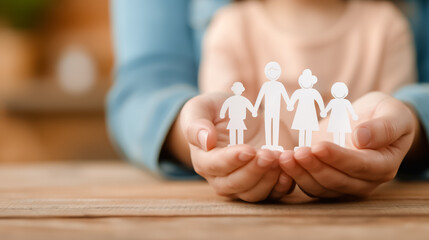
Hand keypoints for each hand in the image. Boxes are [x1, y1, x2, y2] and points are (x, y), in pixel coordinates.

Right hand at [179, 93, 294, 201]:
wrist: (238, 114)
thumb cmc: (216, 110)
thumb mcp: (202, 108)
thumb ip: (196, 124)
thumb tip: (205, 140)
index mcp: (203, 160)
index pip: (214, 166)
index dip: (230, 161)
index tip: (247, 150)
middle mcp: (221, 177)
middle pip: (235, 185)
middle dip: (253, 172)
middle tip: (267, 154)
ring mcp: (244, 182)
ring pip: (254, 193)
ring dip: (268, 180)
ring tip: (278, 158)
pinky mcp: (265, 179)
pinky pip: (273, 193)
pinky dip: (282, 186)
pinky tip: (288, 171)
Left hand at [279, 92, 415, 197]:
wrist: (370, 119)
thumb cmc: (385, 114)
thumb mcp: (393, 113)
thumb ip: (383, 127)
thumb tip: (363, 138)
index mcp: (383, 166)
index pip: (359, 166)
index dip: (338, 158)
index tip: (318, 146)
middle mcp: (364, 181)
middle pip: (336, 181)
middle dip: (314, 167)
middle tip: (296, 153)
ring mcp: (344, 184)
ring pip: (320, 187)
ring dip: (300, 174)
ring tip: (284, 158)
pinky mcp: (325, 180)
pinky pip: (309, 184)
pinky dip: (294, 176)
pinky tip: (281, 162)